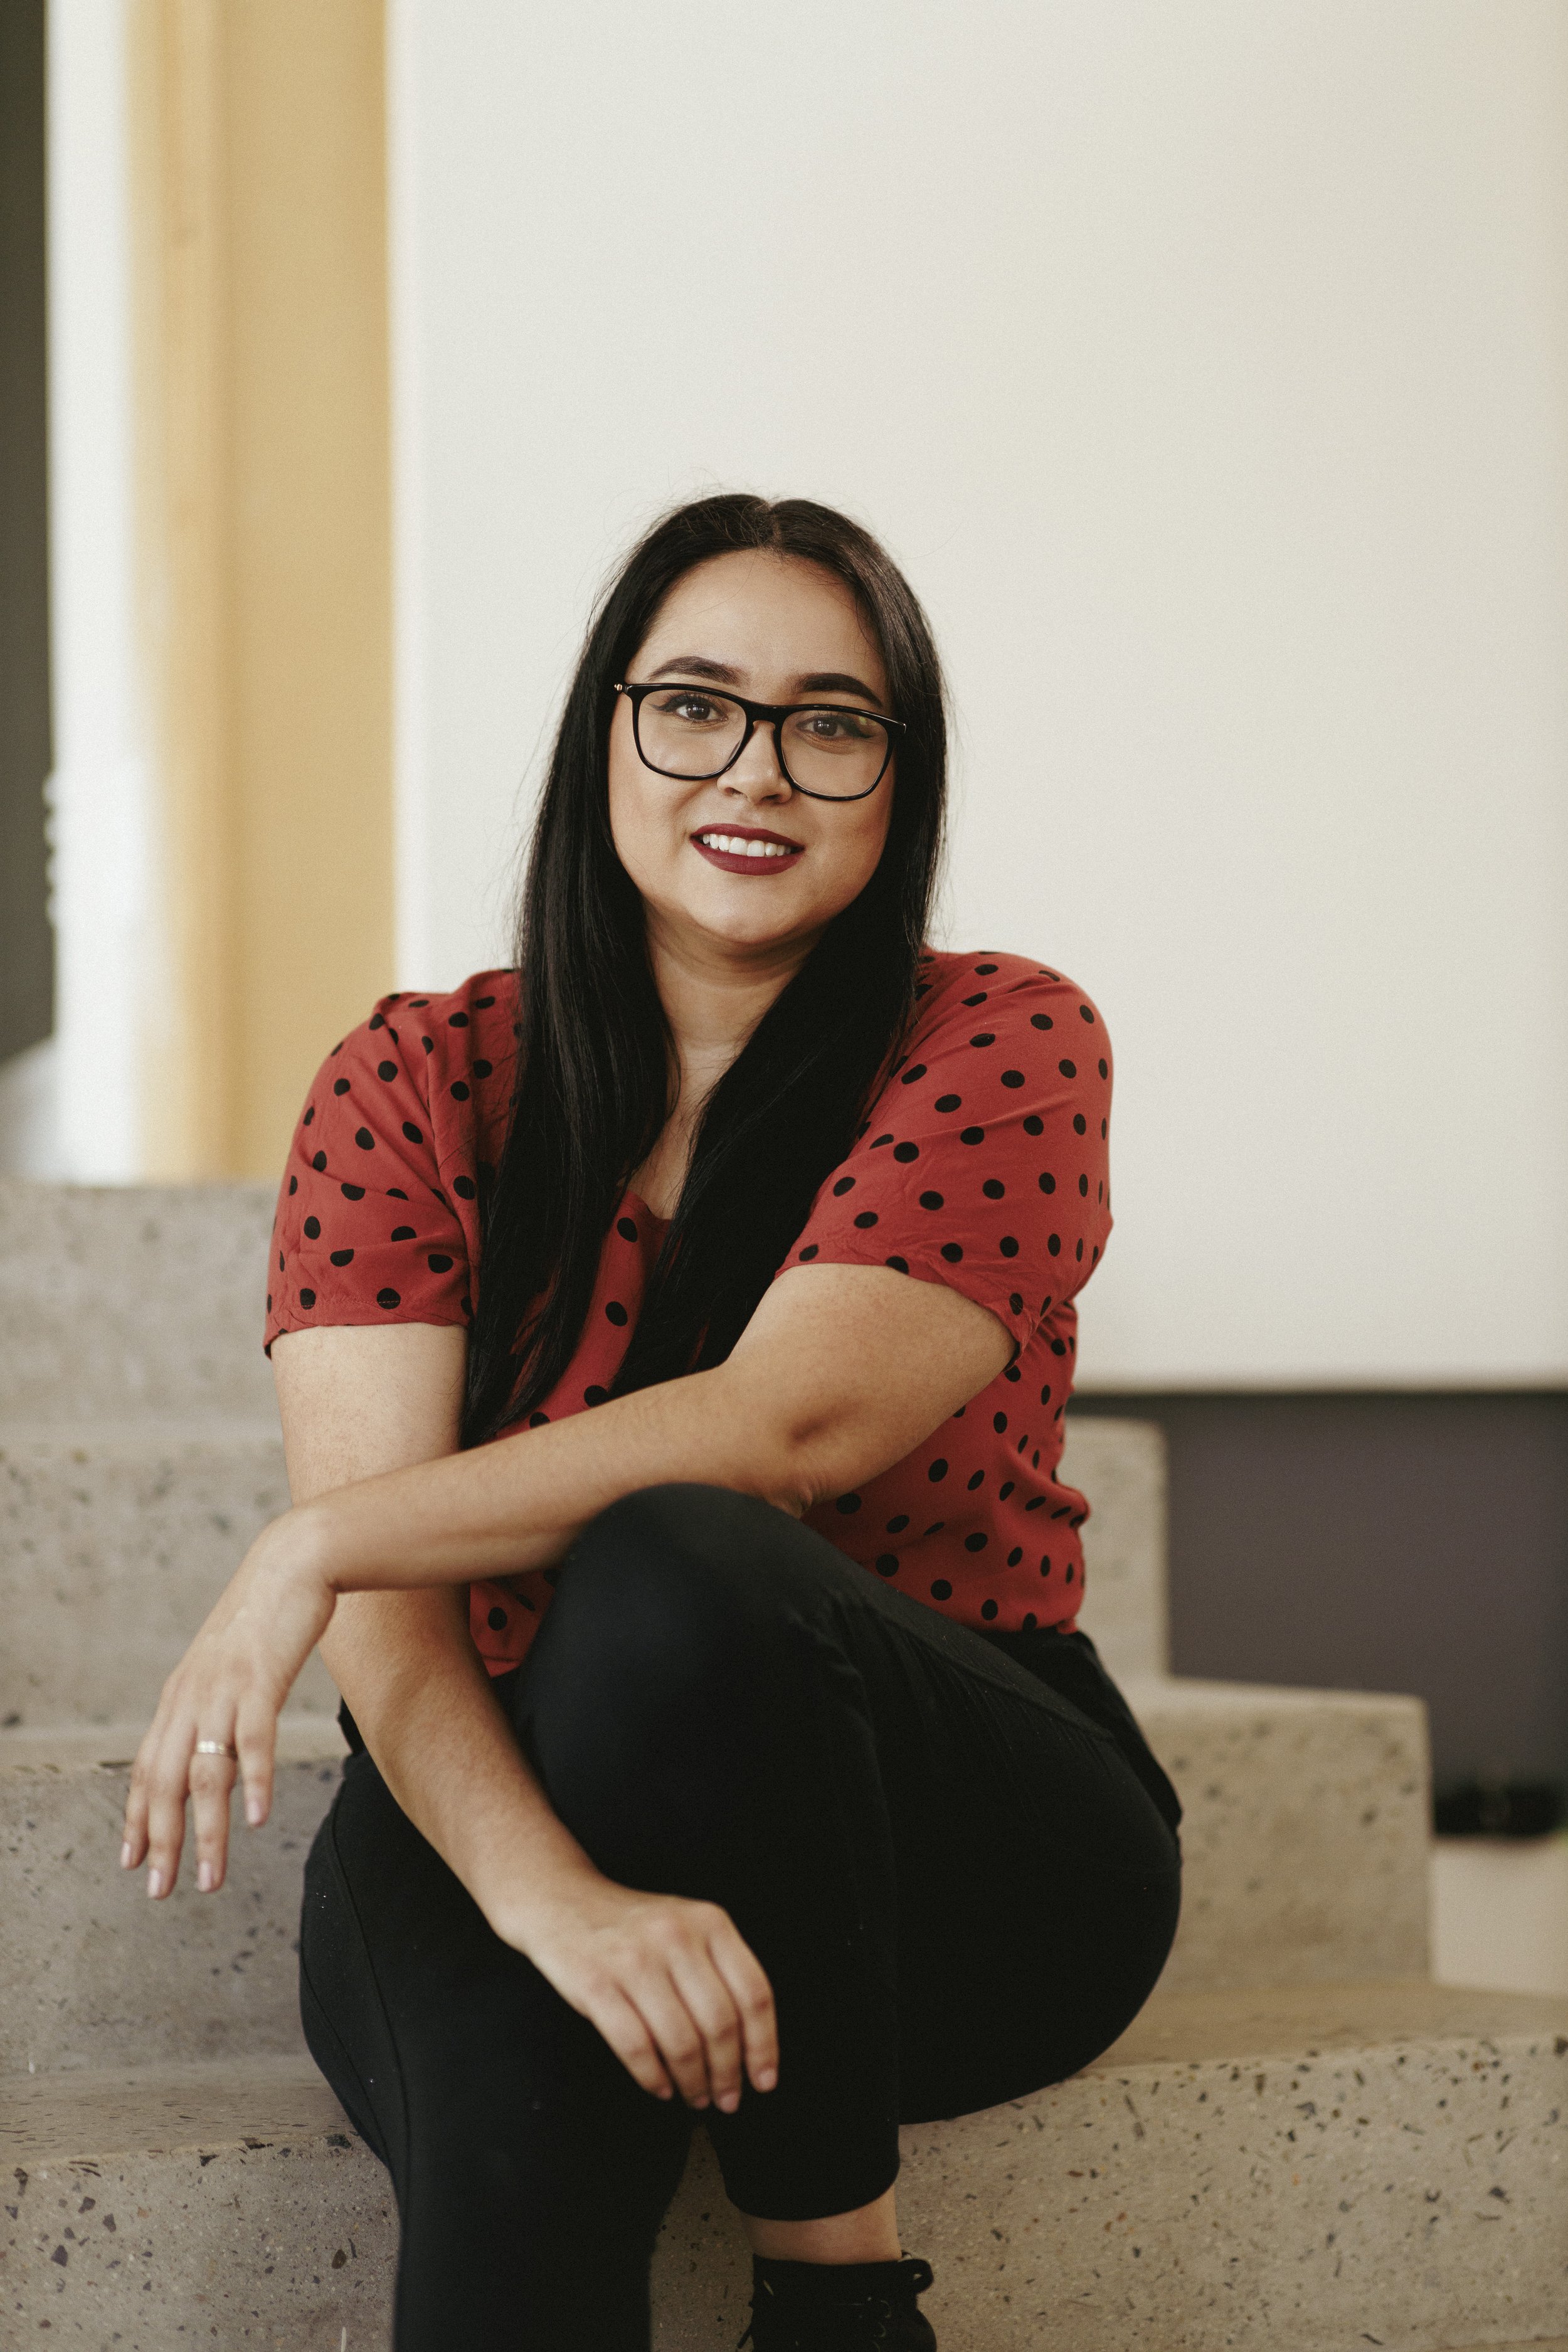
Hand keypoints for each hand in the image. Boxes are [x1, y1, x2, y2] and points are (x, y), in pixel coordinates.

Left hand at [120, 1510, 336, 1898]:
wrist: (294, 1560)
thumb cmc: (267, 1614)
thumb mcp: (229, 1664)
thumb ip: (216, 1706)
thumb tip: (217, 1753)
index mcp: (181, 1694)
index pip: (146, 1768)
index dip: (137, 1817)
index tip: (131, 1861)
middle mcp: (191, 1696)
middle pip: (165, 1782)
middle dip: (160, 1842)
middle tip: (161, 1890)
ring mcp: (224, 1689)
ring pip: (205, 1774)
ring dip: (206, 1833)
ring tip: (210, 1877)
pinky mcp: (261, 1678)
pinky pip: (253, 1741)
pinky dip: (254, 1783)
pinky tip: (260, 1818)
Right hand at [505, 1870, 778, 2111]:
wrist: (564, 1901)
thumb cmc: (634, 1928)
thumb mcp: (688, 1928)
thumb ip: (720, 1971)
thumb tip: (751, 2046)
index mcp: (710, 1921)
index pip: (753, 1993)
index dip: (764, 2045)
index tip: (764, 2079)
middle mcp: (676, 1936)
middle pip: (720, 2024)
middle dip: (727, 2074)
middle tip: (726, 2098)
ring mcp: (634, 1959)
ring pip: (681, 2041)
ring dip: (693, 2082)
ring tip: (694, 2096)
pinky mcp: (596, 1983)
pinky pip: (635, 2046)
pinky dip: (653, 2077)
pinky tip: (661, 2086)